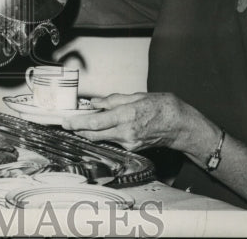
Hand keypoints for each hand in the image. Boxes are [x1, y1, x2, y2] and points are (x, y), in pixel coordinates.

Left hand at [60, 92, 193, 151]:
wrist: (180, 126)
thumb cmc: (162, 107)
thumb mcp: (136, 96)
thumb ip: (113, 101)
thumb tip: (95, 103)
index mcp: (125, 116)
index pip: (94, 123)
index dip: (77, 123)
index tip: (65, 121)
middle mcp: (126, 132)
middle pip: (94, 135)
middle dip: (79, 130)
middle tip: (67, 123)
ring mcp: (129, 143)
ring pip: (103, 138)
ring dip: (92, 131)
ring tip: (84, 122)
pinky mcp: (133, 148)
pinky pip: (114, 140)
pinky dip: (106, 134)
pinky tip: (104, 127)